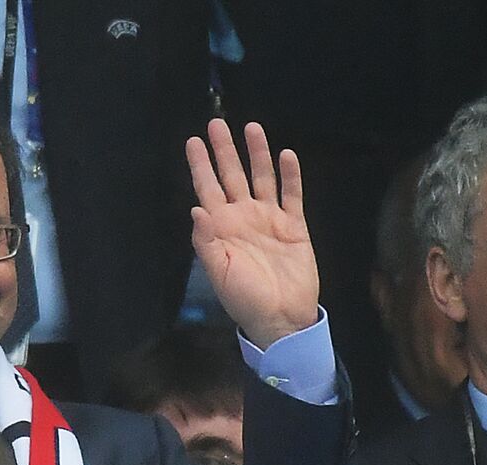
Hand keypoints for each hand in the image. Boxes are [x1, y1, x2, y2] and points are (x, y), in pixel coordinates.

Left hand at [187, 120, 319, 348]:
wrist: (281, 318)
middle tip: (216, 124)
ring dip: (256, 154)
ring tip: (252, 128)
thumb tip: (196, 209)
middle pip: (232, 176)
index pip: (207, 190)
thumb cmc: (244, 300)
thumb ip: (207, 242)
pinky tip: (285, 154)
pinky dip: (289, 175)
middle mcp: (243, 218)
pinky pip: (291, 195)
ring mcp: (268, 219)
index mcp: (221, 229)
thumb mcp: (220, 273)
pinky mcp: (293, 226)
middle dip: (224, 151)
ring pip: (261, 178)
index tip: (193, 142)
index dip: (201, 166)